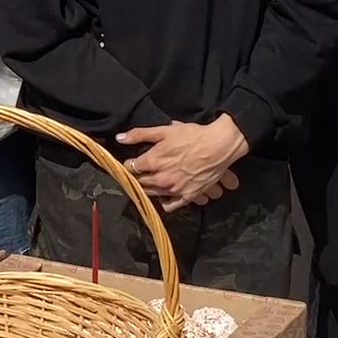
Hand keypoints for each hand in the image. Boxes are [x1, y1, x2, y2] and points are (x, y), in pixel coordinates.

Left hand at [118, 116, 249, 212]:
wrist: (218, 146)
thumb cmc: (192, 136)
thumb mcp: (164, 131)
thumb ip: (139, 135)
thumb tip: (119, 138)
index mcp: (152, 161)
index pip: (130, 168)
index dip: (129, 165)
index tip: (131, 163)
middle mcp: (160, 179)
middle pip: (139, 182)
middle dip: (137, 177)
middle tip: (141, 172)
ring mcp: (174, 189)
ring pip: (152, 194)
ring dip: (148, 188)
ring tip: (151, 181)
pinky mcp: (186, 197)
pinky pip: (169, 206)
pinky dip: (164, 201)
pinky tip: (164, 194)